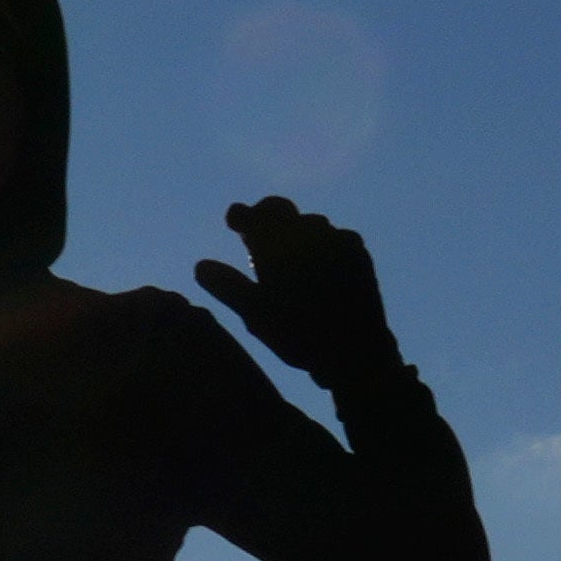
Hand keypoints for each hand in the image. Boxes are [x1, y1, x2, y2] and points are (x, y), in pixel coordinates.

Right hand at [197, 195, 401, 385]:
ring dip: (295, 233)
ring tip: (288, 255)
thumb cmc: (299, 334)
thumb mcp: (255, 314)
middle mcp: (310, 232)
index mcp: (279, 243)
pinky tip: (318, 264)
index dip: (240, 216)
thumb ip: (227, 286)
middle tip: (256, 235)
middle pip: (282, 211)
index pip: (254, 214)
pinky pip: (335, 236)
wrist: (356, 350)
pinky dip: (322, 244)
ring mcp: (338, 239)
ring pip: (310, 223)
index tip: (234, 222)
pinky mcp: (359, 252)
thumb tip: (201, 266)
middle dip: (266, 218)